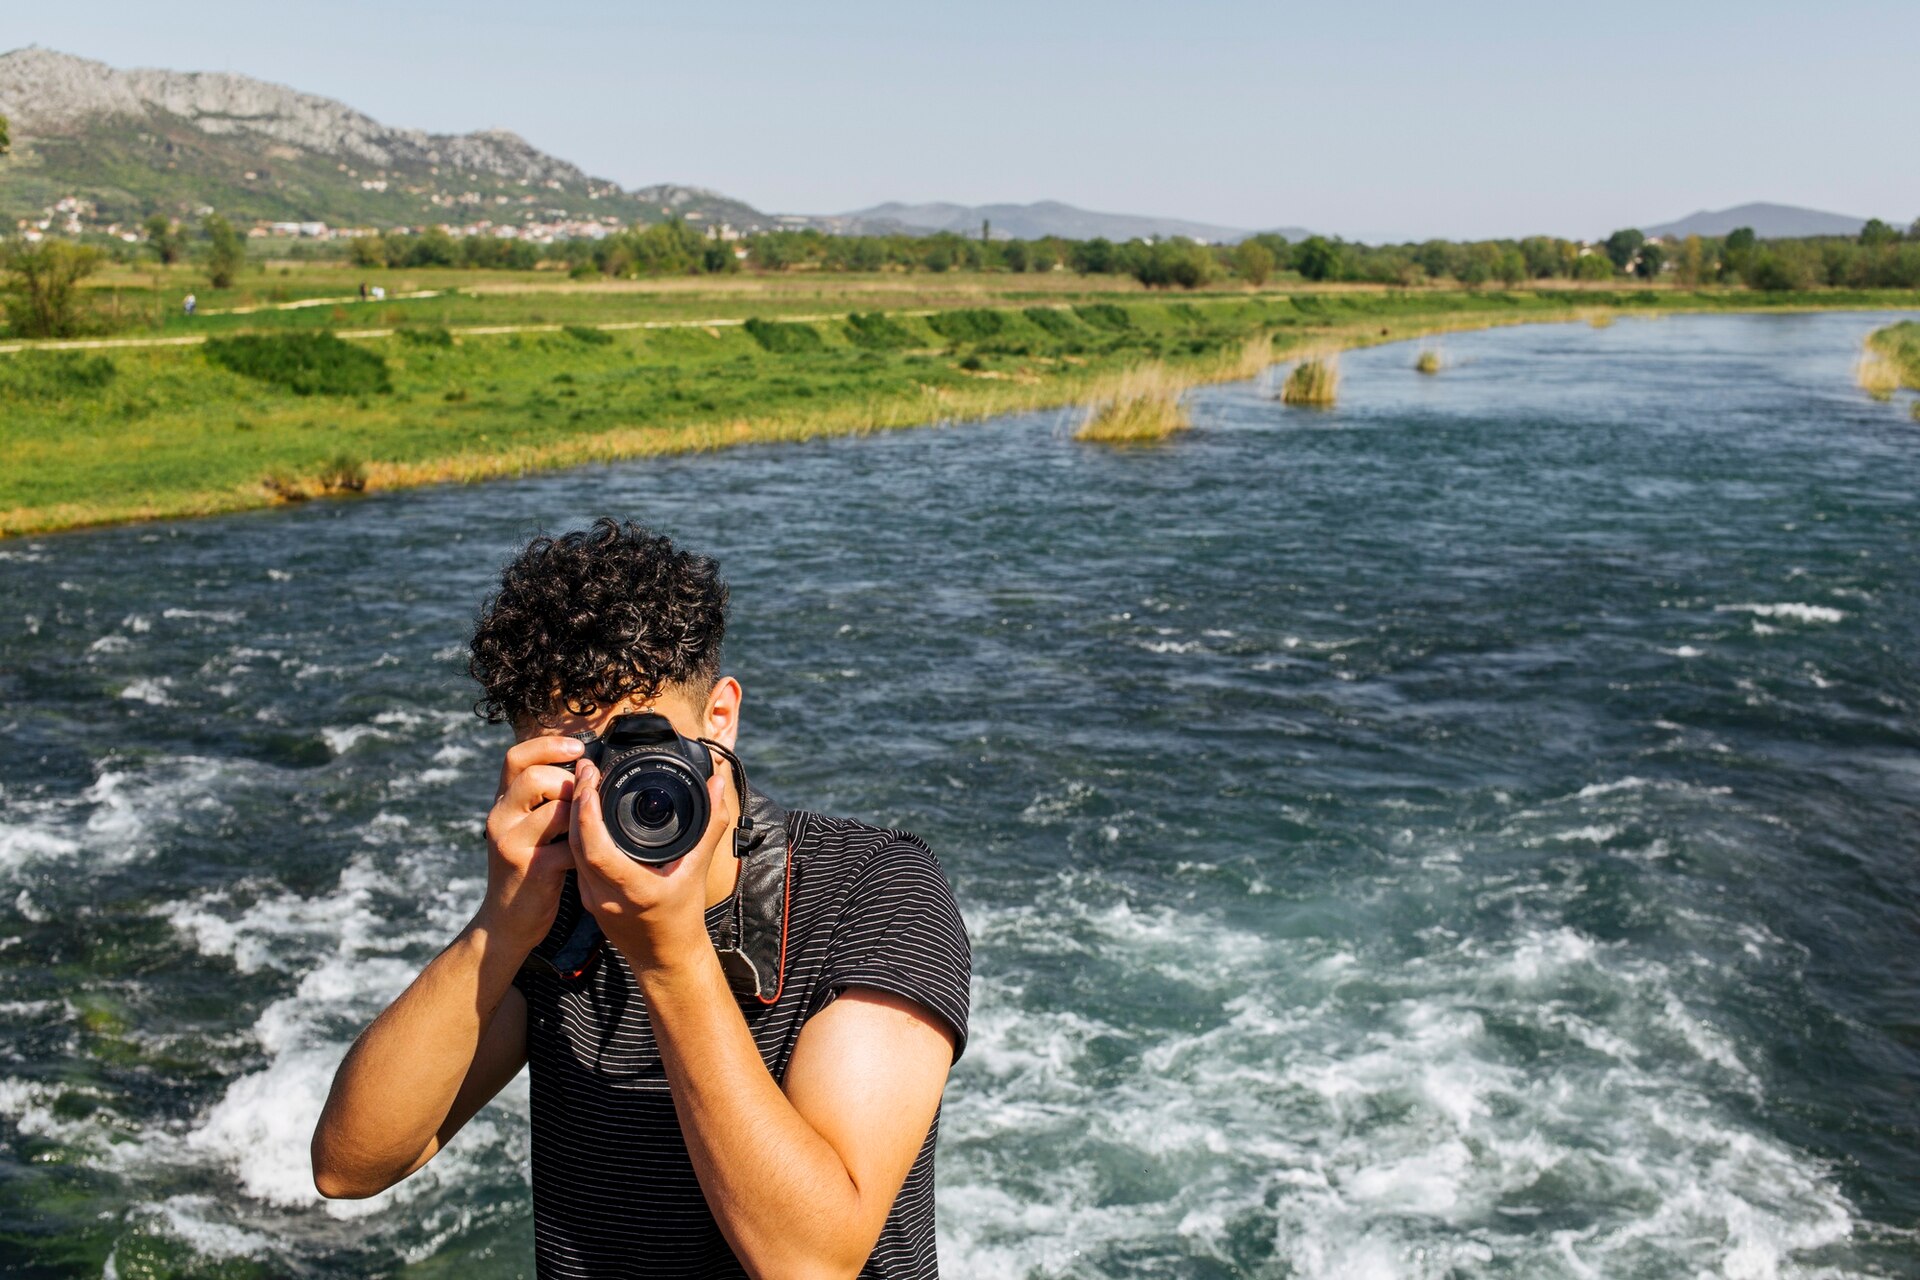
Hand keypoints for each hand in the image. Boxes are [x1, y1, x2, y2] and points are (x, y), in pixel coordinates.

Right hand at [477, 735, 583, 953]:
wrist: (506, 922)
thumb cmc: (527, 869)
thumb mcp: (525, 829)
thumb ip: (542, 800)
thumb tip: (584, 768)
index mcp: (502, 804)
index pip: (515, 757)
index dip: (548, 745)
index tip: (579, 747)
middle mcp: (500, 818)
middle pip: (535, 776)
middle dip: (570, 782)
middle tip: (585, 799)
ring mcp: (513, 844)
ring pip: (556, 809)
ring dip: (582, 814)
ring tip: (588, 827)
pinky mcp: (533, 869)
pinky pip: (571, 845)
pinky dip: (588, 847)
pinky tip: (589, 855)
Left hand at [567, 757, 730, 969]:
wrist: (665, 958)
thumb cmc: (683, 918)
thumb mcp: (698, 870)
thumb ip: (709, 824)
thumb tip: (717, 783)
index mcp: (633, 889)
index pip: (596, 848)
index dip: (588, 813)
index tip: (591, 781)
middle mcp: (605, 895)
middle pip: (577, 843)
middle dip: (577, 802)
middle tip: (585, 769)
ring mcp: (591, 898)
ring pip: (572, 850)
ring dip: (575, 815)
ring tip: (584, 782)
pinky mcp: (585, 898)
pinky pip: (575, 859)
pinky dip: (578, 832)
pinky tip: (584, 811)